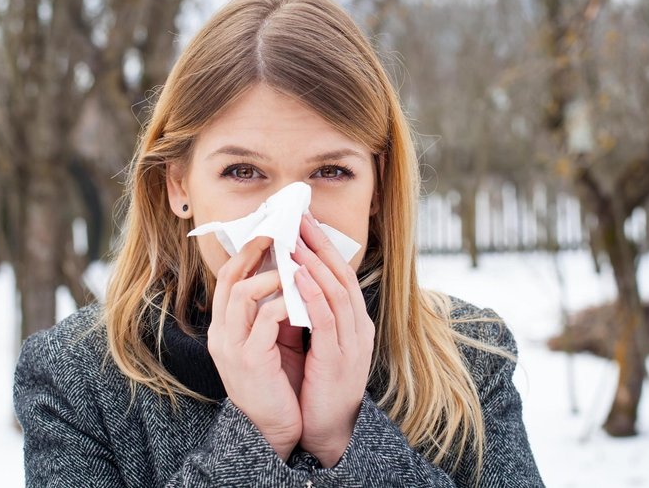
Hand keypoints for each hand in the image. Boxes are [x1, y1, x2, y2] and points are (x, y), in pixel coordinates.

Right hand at [207, 236, 301, 461]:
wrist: (274, 430)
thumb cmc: (277, 383)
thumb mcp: (271, 342)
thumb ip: (274, 312)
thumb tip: (291, 275)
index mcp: (226, 328)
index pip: (228, 278)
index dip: (248, 252)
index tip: (271, 231)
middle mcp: (222, 334)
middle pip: (229, 278)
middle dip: (255, 252)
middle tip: (280, 233)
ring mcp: (233, 347)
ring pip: (242, 294)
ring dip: (271, 276)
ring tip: (294, 266)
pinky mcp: (251, 361)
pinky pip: (266, 321)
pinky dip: (285, 304)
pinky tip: (303, 300)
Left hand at [291, 213, 375, 467]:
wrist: (330, 431)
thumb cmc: (320, 385)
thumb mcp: (318, 344)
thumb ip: (311, 315)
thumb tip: (290, 281)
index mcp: (354, 322)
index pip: (341, 275)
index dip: (324, 247)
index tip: (305, 222)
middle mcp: (358, 327)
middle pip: (342, 275)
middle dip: (320, 245)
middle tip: (300, 218)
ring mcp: (352, 343)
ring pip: (337, 293)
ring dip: (314, 264)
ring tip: (295, 240)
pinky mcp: (338, 360)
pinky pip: (327, 321)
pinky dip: (313, 295)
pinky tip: (298, 277)